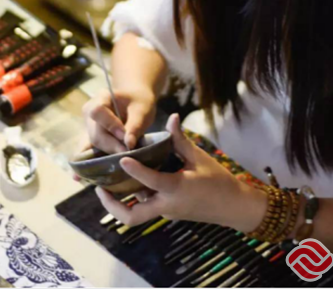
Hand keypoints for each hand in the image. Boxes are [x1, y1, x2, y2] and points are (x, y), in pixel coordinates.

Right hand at [82, 87, 155, 153]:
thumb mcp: (142, 109)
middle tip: (129, 152)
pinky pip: (93, 150)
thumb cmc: (139, 101)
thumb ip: (135, 125)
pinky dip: (101, 157)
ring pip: (95, 144)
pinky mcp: (94, 137)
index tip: (125, 135)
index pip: (98, 112)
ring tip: (126, 156)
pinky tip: (100, 167)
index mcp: (101, 98)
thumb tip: (128, 145)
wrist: (136, 100)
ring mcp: (89, 126)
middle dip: (112, 146)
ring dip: (110, 152)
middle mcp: (90, 113)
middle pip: (96, 133)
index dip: (110, 125)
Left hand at [95, 113, 267, 230]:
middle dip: (112, 205)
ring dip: (120, 202)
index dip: (134, 170)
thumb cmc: (218, 180)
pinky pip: (146, 205)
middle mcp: (166, 205)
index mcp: (175, 189)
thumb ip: (180, 139)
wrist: (233, 207)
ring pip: (137, 212)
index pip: (150, 181)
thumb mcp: (199, 157)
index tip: (121, 158)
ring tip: (105, 183)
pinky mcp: (167, 211)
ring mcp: (165, 211)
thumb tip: (172, 116)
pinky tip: (128, 180)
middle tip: (99, 188)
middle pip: (132, 216)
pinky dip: (135, 196)